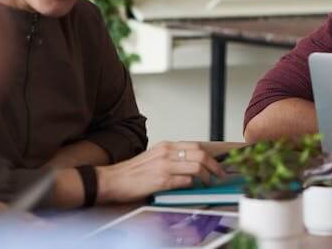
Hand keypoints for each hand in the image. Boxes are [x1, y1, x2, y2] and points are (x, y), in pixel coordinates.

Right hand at [96, 142, 223, 203]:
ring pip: (197, 167)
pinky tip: (192, 187)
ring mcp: (165, 166)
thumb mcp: (154, 156)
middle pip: (201, 155)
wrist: (111, 180)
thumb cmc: (132, 172)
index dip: (211, 156)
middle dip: (215, 166)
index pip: (196, 146)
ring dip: (207, 177)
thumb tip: (191, 164)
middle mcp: (167, 153)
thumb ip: (172, 157)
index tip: (217, 163)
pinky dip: (192, 185)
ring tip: (208, 183)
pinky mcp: (161, 180)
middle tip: (220, 174)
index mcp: (166, 145)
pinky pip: (185, 181)